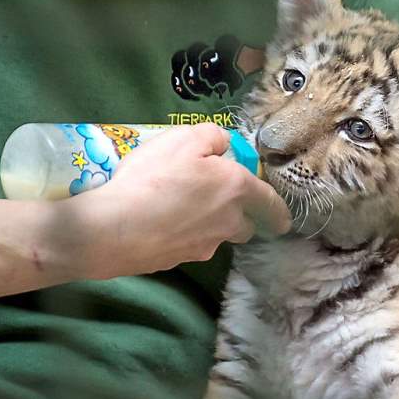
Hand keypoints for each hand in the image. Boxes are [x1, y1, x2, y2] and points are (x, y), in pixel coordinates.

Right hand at [68, 123, 290, 278]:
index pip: (271, 204)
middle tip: (220, 203)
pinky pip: (188, 245)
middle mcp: (228, 223)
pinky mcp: (178, 261)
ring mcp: (204, 247)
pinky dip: (180, 236)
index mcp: (237, 191)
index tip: (284, 219)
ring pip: (217, 237)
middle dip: (241, 217)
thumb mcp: (183, 139)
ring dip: (209, 226)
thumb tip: (224, 146)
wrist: (115, 228)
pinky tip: (158, 225)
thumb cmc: (154, 177)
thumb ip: (212, 137)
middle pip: (245, 226)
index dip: (279, 211)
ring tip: (180, 211)